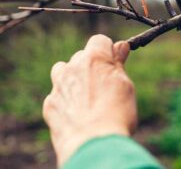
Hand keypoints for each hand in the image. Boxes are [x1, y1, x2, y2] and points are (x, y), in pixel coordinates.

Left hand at [43, 35, 135, 165]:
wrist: (93, 145)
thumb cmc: (116, 114)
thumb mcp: (125, 85)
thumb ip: (119, 64)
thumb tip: (120, 46)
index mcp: (94, 59)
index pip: (100, 40)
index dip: (109, 50)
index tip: (115, 62)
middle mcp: (72, 68)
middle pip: (82, 56)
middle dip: (92, 66)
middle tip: (105, 85)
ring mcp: (58, 86)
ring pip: (64, 71)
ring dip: (74, 77)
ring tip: (88, 96)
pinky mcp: (50, 104)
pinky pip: (58, 94)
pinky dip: (67, 99)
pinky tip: (78, 113)